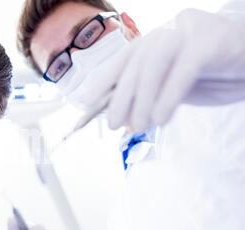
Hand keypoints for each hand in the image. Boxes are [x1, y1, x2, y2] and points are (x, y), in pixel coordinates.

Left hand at [107, 8, 244, 131]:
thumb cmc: (215, 75)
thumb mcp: (174, 88)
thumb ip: (151, 95)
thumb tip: (123, 117)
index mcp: (155, 40)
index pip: (123, 60)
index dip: (103, 81)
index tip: (86, 104)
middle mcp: (167, 30)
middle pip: (135, 64)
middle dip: (121, 98)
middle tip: (115, 125)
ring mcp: (188, 30)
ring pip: (154, 64)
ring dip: (142, 100)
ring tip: (139, 126)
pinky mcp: (210, 39)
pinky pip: (183, 69)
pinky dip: (168, 96)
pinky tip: (161, 117)